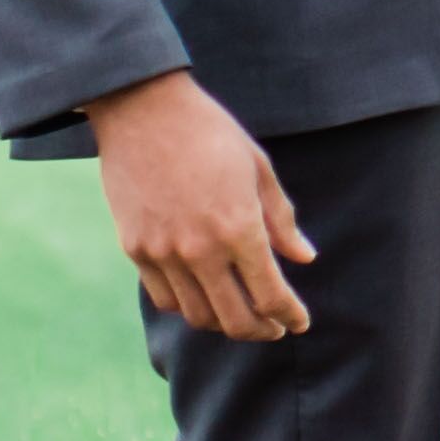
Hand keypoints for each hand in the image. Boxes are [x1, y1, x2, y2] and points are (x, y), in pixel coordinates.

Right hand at [90, 68, 316, 339]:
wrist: (142, 109)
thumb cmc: (209, 132)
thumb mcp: (258, 168)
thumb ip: (281, 219)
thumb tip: (304, 258)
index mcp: (239, 227)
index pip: (271, 294)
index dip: (290, 315)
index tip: (299, 321)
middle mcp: (200, 249)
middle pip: (235, 319)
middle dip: (260, 331)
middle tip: (273, 327)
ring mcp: (163, 252)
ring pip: (198, 315)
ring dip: (224, 322)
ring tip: (239, 313)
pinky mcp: (135, 249)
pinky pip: (164, 298)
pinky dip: (188, 306)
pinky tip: (203, 296)